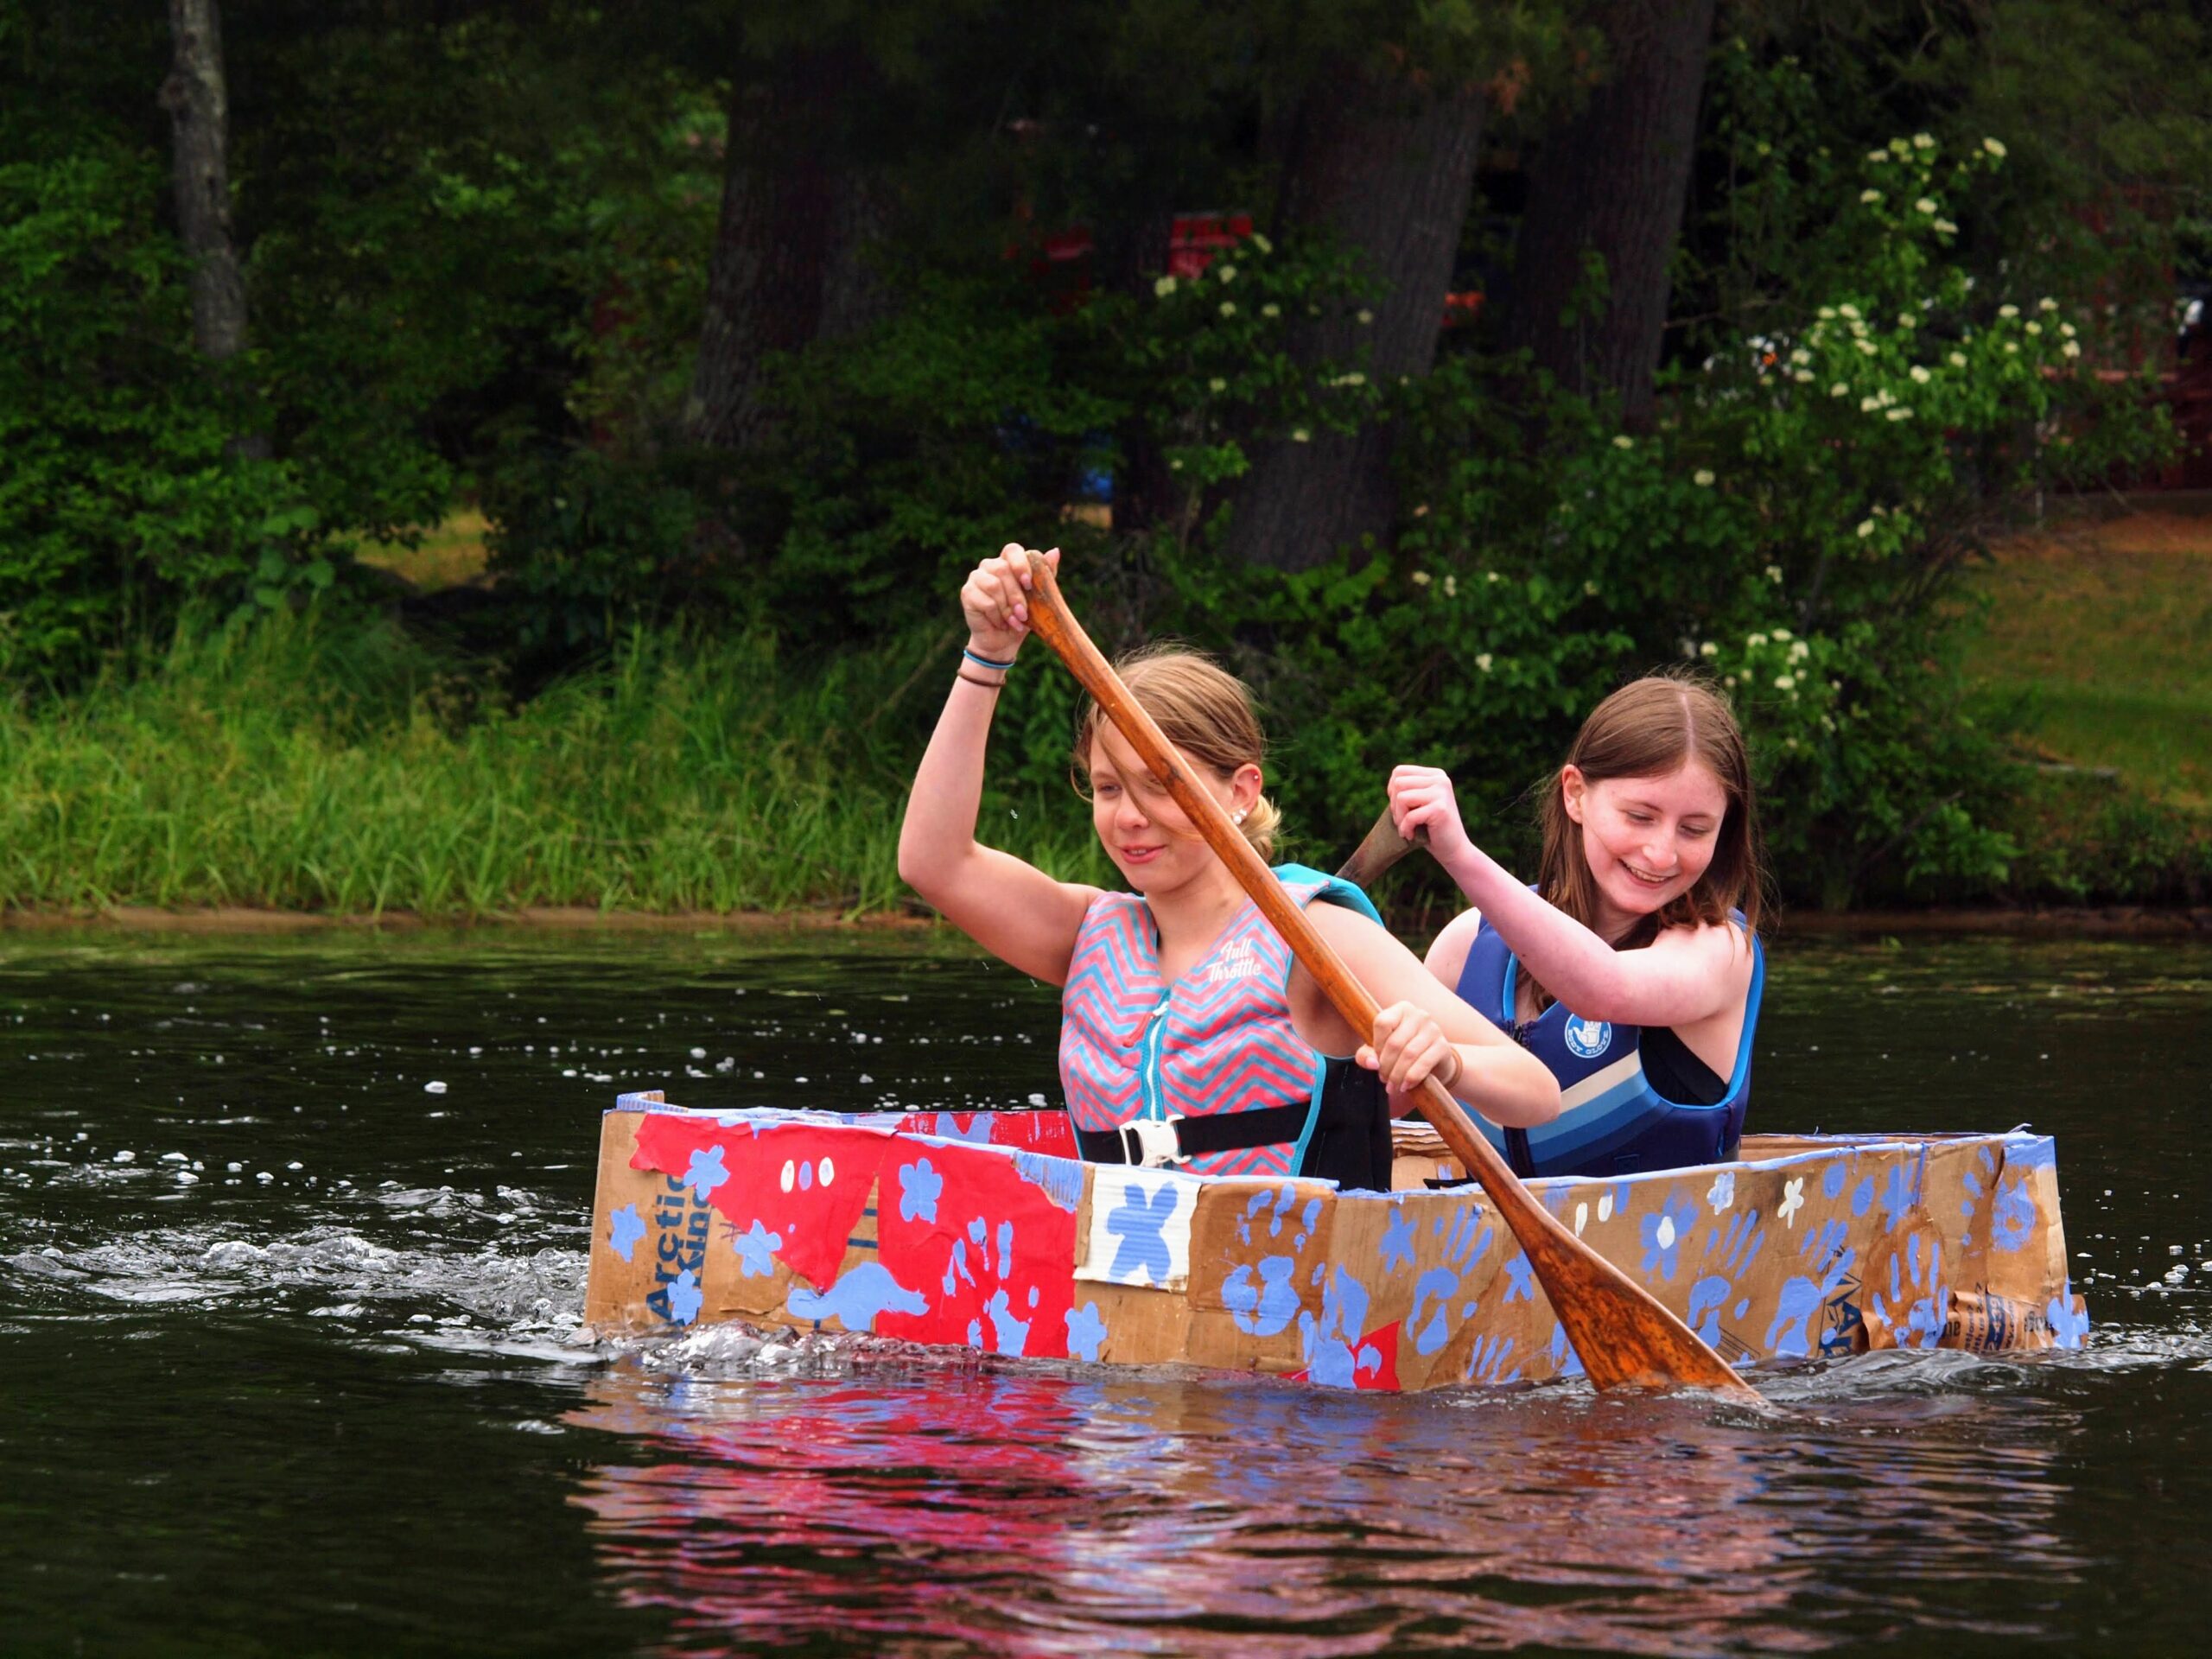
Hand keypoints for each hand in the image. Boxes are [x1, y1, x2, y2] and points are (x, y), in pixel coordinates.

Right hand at [960, 544, 1058, 662]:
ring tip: (1014, 622)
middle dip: (1016, 595)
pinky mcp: (967, 593)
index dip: (1020, 564)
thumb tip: (1055, 551)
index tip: (1028, 583)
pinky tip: (1000, 623)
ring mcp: (976, 577)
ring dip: (1007, 608)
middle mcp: (989, 565)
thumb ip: (1045, 574)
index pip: (1012, 550)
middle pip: (1002, 570)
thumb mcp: (1038, 597)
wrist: (1004, 640)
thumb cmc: (1022, 616)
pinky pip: (985, 601)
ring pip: (993, 585)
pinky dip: (996, 616)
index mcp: (1008, 562)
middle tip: (1023, 614)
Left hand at [1358, 1001, 1462, 1094]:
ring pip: (1409, 1054)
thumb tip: (1372, 1063)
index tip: (1377, 1060)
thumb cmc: (1402, 1052)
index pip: (1382, 1022)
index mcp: (1401, 1009)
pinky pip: (1424, 1063)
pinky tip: (1406, 1086)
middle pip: (1395, 1042)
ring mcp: (1433, 1029)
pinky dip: (1412, 1077)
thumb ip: (1367, 1054)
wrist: (1434, 1062)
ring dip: (1398, 1075)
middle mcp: (1419, 1015)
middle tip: (1383, 1080)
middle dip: (1386, 1066)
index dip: (1376, 1045)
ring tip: (1392, 1086)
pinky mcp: (1443, 1046)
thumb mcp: (1380, 1051)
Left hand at [1387, 764, 1474, 869]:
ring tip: (1407, 828)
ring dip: (1399, 817)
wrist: (1453, 849)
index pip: (1399, 772)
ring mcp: (1442, 792)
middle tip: (1403, 821)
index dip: (1392, 791)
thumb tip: (1391, 783)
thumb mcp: (1418, 803)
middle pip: (1398, 783)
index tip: (1401, 808)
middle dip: (1394, 806)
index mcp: (1435, 775)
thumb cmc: (1430, 828)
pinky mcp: (1440, 809)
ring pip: (1401, 797)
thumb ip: (1407, 789)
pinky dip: (1405, 828)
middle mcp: (1441, 779)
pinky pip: (1409, 816)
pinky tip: (1411, 835)